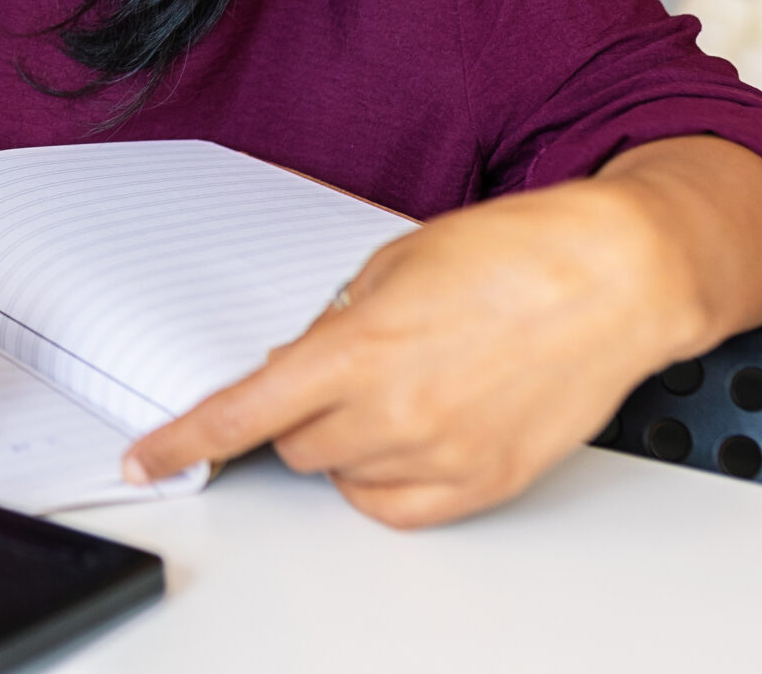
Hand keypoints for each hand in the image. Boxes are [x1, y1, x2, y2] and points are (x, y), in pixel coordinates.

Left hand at [126, 166, 751, 527]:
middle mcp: (396, 411)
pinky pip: (401, 509)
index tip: (145, 459)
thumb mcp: (396, 264)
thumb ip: (339, 322)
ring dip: (348, 443)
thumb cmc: (514, 253)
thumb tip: (302, 364)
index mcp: (359, 348)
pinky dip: (388, 480)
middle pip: (296, 447)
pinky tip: (413, 435)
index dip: (185, 441)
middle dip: (300, 413)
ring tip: (401, 388)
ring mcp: (444, 454)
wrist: (616, 275)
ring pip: (344, 478)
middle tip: (342, 372)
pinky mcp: (487, 482)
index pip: (246, 411)